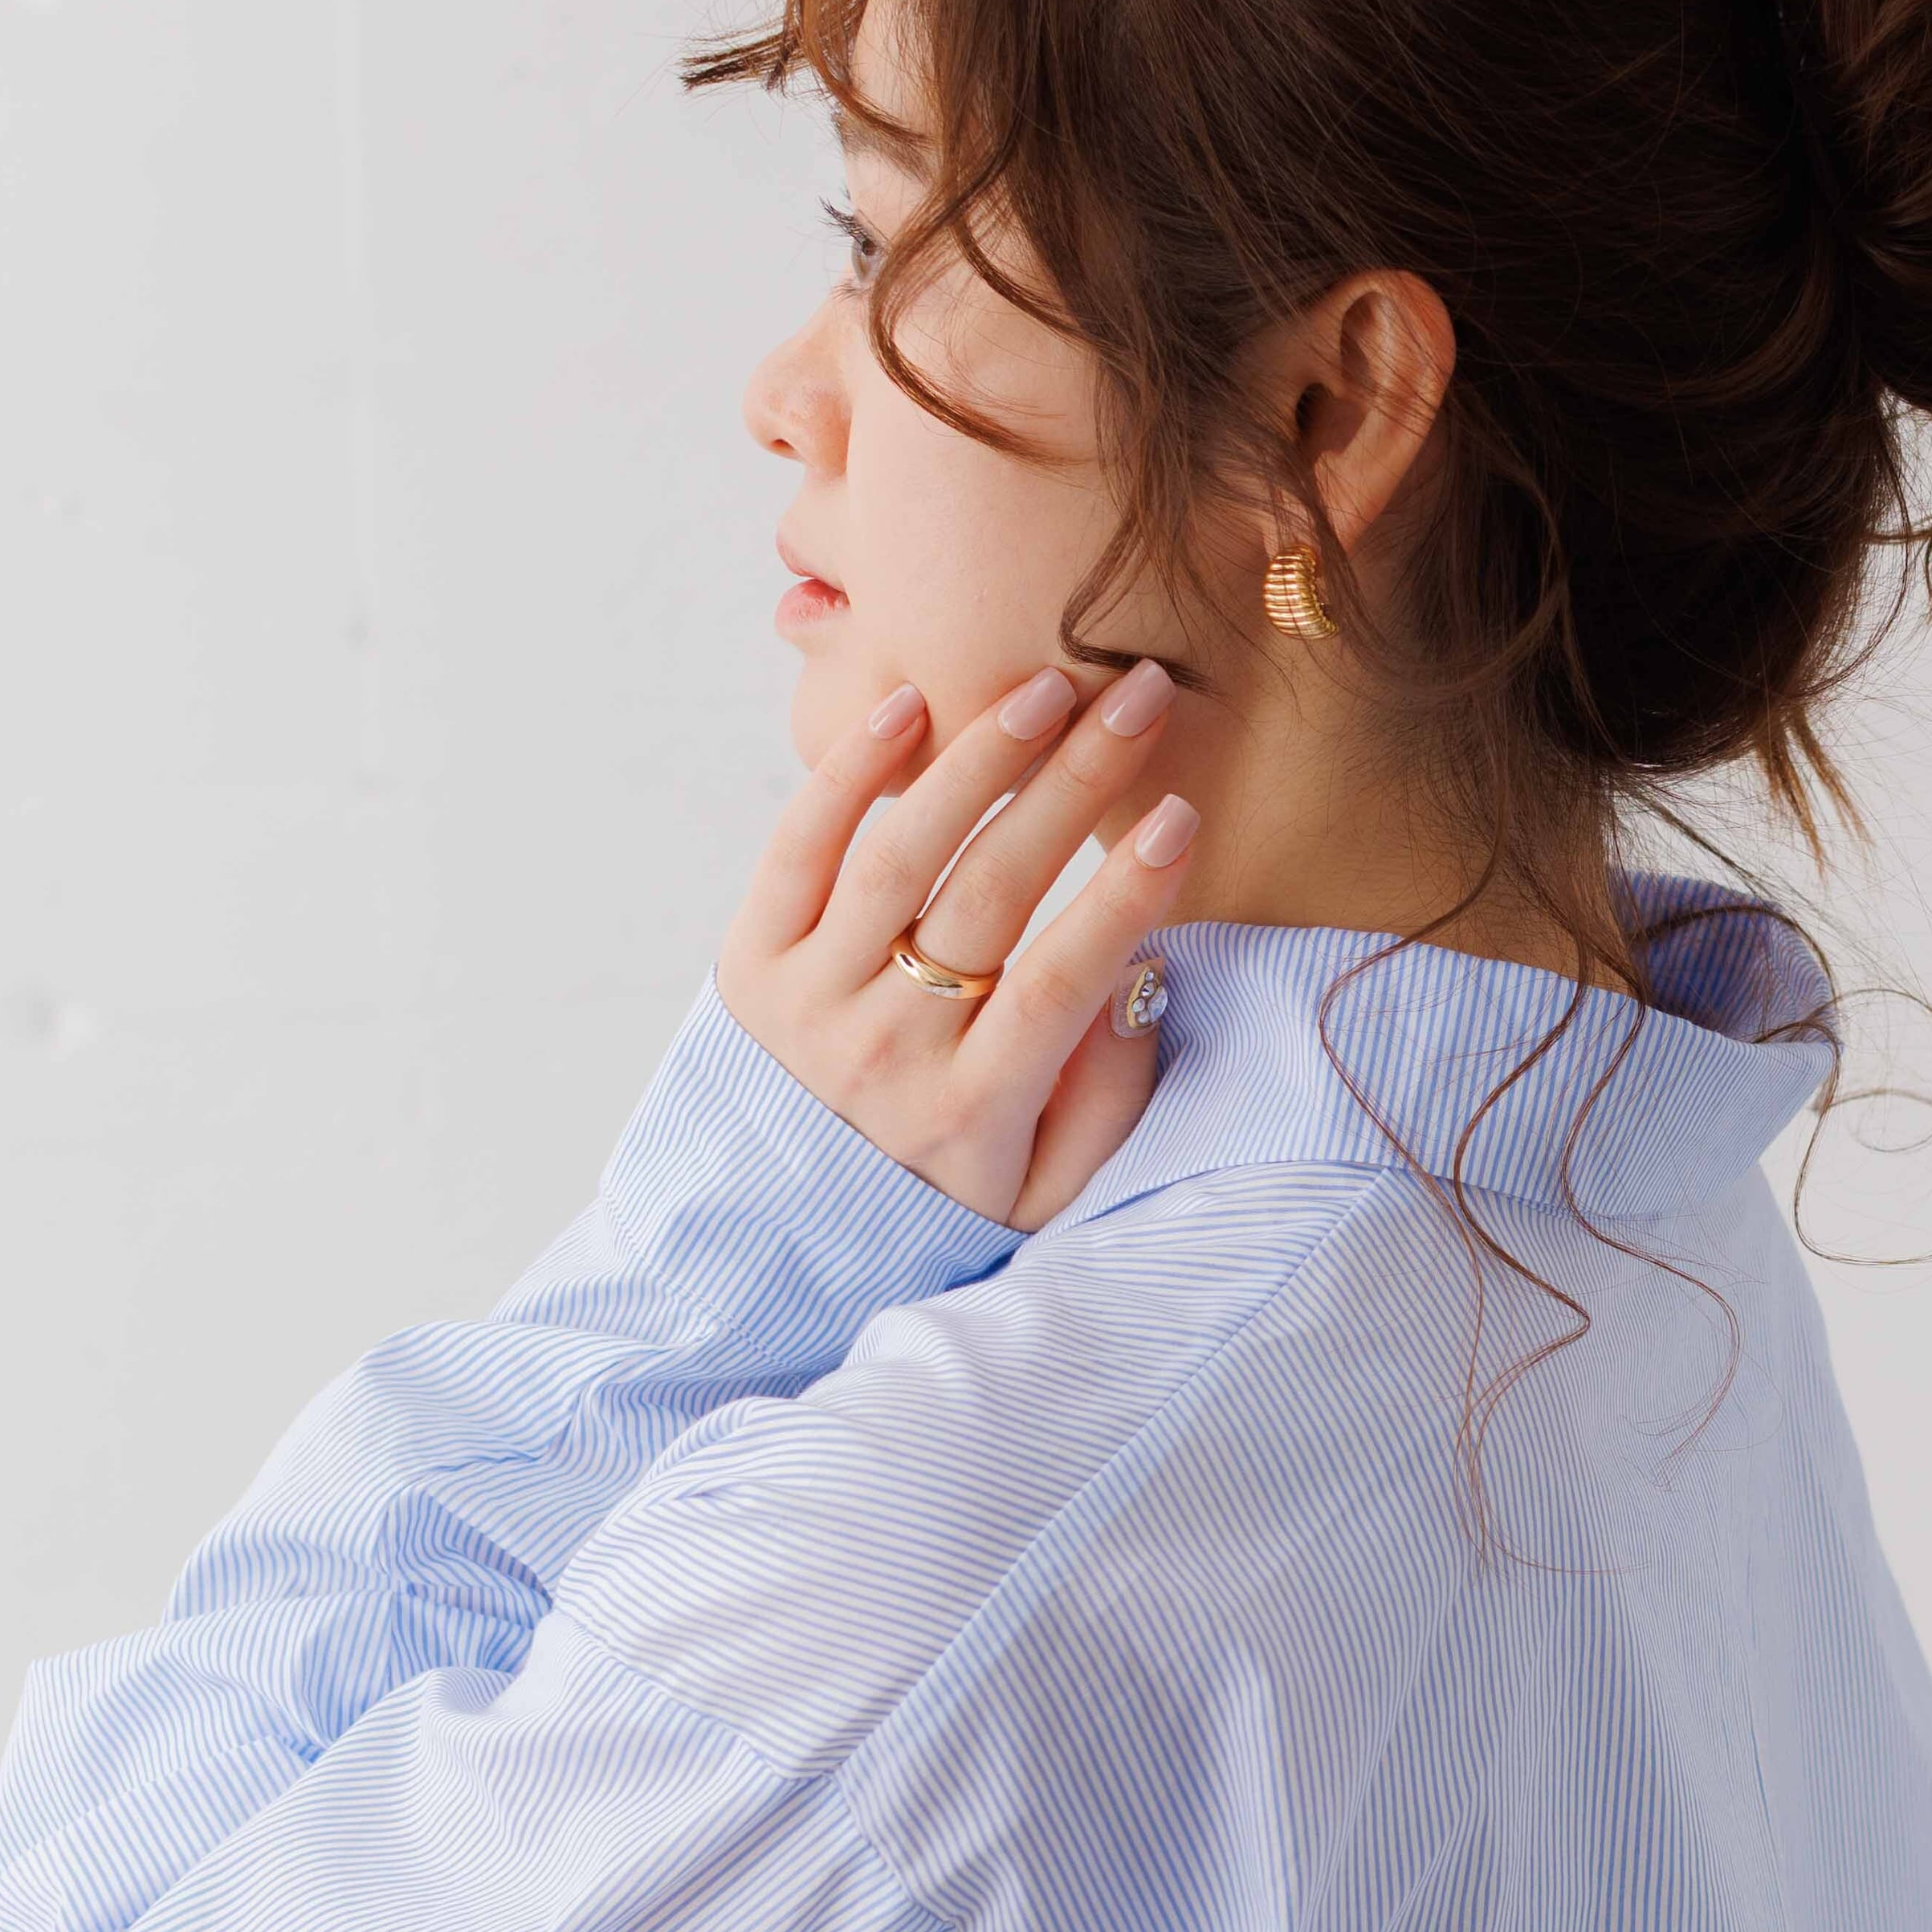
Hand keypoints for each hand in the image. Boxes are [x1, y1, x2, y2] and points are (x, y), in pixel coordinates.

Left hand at [717, 657, 1200, 1232]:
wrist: (782, 1245)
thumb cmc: (944, 1201)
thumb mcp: (1047, 1196)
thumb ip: (1106, 1103)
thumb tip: (1134, 986)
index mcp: (970, 1110)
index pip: (1060, 982)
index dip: (1124, 896)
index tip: (1181, 815)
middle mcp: (884, 1051)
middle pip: (991, 894)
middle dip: (1076, 784)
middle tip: (1139, 700)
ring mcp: (806, 1002)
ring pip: (900, 856)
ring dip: (979, 760)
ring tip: (1046, 686)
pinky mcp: (749, 966)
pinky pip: (798, 851)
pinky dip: (849, 774)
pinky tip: (910, 707)